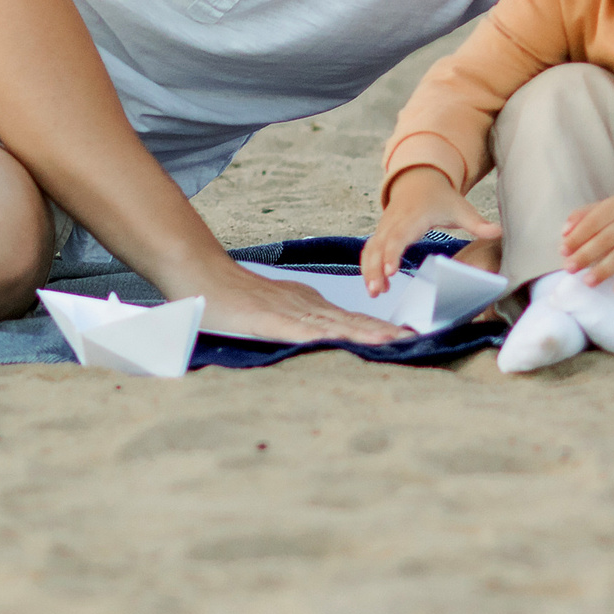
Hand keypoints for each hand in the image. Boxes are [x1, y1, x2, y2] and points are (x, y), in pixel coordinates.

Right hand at [194, 265, 411, 344]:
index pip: (347, 319)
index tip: (403, 338)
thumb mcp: (264, 309)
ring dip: (367, 334)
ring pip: (335, 325)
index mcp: (302, 304)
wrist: (196, 270)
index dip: (375, 328)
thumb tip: (309, 334)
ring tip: (396, 342)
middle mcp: (301, 305)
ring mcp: (287, 312)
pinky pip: (304, 331)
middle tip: (416, 340)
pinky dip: (328, 338)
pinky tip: (345, 343)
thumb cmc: (224, 295)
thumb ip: (286, 319)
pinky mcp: (269, 320)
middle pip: (350, 321)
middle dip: (384, 332)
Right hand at [360, 166, 500, 295]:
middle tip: (376, 291)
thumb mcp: (461, 208)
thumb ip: (477, 223)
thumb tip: (498, 232)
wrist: (420, 181)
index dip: (392, 253)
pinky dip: (368, 267)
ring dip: (369, 270)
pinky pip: (370, 251)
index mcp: (413, 217)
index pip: (398, 236)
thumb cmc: (441, 198)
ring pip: (371, 249)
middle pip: (379, 246)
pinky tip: (376, 286)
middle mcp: (394, 222)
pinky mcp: (381, 233)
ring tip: (374, 293)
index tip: (390, 271)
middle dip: (375, 268)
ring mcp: (384, 227)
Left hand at [561, 189, 613, 294]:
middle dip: (586, 255)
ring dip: (604, 269)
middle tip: (569, 269)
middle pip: (606, 239)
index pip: (594, 221)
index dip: (577, 236)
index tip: (563, 251)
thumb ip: (585, 215)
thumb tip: (564, 232)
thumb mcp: (611, 205)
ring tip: (588, 282)